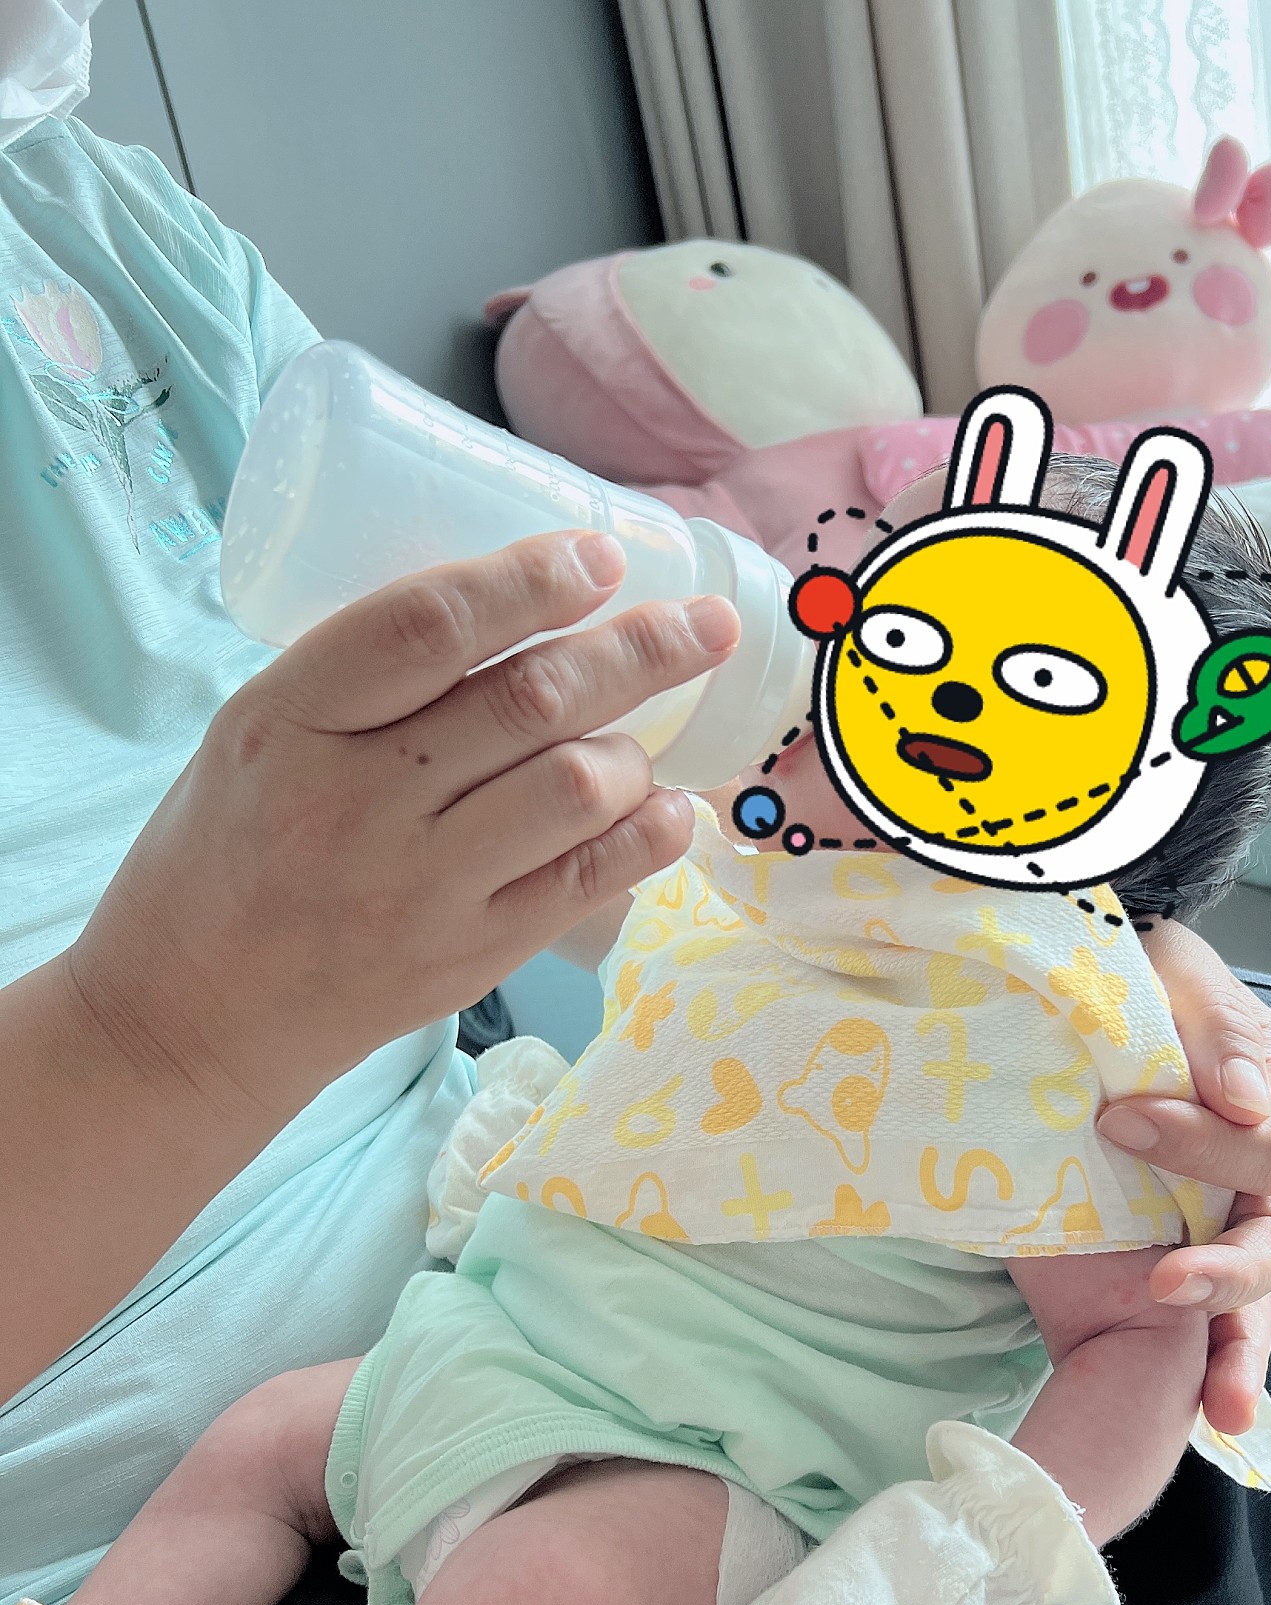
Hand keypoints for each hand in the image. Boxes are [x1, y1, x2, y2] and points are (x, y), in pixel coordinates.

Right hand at [67, 532, 737, 1121]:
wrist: (193, 1011)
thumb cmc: (226, 851)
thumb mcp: (255, 735)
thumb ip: (365, 681)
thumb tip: (521, 609)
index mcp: (287, 720)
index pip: (429, 624)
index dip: (531, 580)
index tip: (601, 556)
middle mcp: (356, 801)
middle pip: (530, 700)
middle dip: (640, 648)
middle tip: (706, 622)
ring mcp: (418, 887)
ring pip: (575, 787)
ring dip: (636, 749)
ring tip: (647, 737)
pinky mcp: (467, 957)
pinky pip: (587, 882)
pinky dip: (649, 835)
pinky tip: (670, 808)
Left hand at [1096, 920, 1270, 1434]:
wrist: (1082, 1008)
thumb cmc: (1140, 984)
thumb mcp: (1175, 977)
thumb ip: (1216, 1030)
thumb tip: (1248, 1102)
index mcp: (1269, 1106)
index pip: (1263, 1146)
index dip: (1200, 1142)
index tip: (1120, 1120)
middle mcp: (1256, 1181)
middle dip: (1229, 1274)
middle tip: (1167, 1285)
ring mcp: (1216, 1229)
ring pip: (1253, 1306)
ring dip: (1241, 1357)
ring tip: (1224, 1409)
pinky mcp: (1167, 1262)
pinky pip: (1200, 1332)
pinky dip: (1208, 1377)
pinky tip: (1210, 1423)